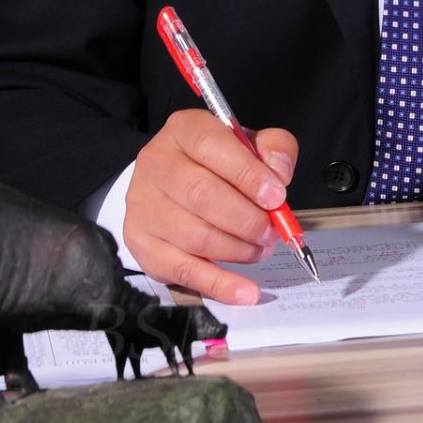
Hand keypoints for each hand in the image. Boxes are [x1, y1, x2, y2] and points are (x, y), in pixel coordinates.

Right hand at [123, 109, 298, 305]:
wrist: (170, 179)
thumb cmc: (216, 162)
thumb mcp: (248, 143)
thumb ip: (273, 147)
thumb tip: (280, 172)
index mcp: (184, 130)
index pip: (211, 147)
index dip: (247, 174)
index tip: (276, 197)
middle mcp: (156, 164)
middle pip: (201, 195)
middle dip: (246, 219)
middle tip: (271, 231)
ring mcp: (143, 206)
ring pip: (194, 236)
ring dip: (237, 249)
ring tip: (259, 249)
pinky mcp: (142, 244)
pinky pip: (183, 271)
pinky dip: (219, 284)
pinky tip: (245, 291)